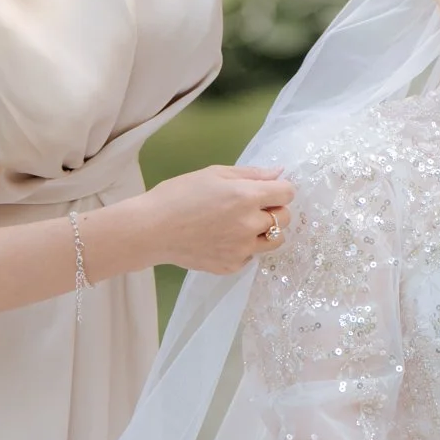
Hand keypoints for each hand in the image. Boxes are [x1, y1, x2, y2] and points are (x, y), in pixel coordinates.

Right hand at [141, 164, 295, 274]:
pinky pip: (251, 256)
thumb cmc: (179, 194)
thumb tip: (279, 173)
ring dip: (265, 231)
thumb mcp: (214, 174)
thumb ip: (251, 174)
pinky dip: (244, 248)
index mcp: (248, 197)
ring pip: (274, 241)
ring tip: (241, 225)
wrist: (151, 229)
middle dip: (274, 210)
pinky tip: (223, 239)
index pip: (287, 193)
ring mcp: (242, 249)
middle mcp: (250, 224)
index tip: (267, 190)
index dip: (279, 189)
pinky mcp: (232, 265)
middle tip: (251, 207)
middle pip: (285, 218)